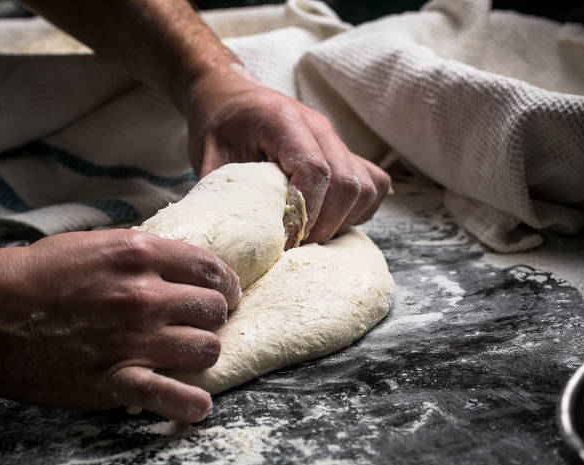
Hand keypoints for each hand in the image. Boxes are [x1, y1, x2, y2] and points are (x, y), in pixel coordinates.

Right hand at [0, 230, 240, 422]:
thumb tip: (173, 268)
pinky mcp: (115, 381)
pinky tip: (193, 401)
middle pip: (214, 309)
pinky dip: (192, 404)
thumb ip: (136, 256)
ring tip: (187, 356)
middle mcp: (143, 295)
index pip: (211, 268)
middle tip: (198, 324)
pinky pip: (176, 399)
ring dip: (202, 354)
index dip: (224, 284)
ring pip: (207, 350)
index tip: (222, 294)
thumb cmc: (28, 276)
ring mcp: (132, 340)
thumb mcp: (88, 245)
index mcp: (137, 254)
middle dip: (212, 317)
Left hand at [185, 71, 390, 243]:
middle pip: (346, 182)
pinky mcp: (346, 153)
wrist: (232, 98)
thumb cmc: (220, 128)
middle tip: (297, 247)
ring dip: (343, 220)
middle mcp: (318, 127)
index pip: (315, 169)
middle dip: (325, 225)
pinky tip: (330, 222)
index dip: (306, 211)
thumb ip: (222, 191)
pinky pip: (373, 185)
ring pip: (365, 186)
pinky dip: (358, 210)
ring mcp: (336, 139)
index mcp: (282, 120)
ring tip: (311, 237)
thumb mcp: (209, 156)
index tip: (287, 239)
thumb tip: (230, 237)